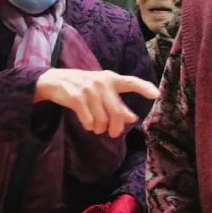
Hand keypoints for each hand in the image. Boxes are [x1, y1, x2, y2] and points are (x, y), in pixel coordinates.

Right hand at [34, 69, 158, 137]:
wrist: (55, 80)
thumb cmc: (83, 86)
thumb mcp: (102, 91)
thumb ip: (118, 104)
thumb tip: (133, 118)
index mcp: (111, 78)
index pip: (131, 82)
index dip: (144, 88)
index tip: (157, 95)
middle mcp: (101, 83)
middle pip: (117, 112)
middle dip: (116, 126)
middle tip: (113, 133)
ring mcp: (88, 90)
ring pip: (102, 119)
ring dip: (100, 128)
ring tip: (96, 127)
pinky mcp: (76, 98)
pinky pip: (89, 120)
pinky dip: (89, 126)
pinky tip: (87, 124)